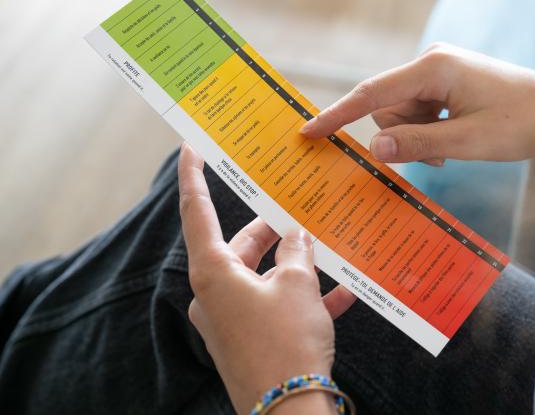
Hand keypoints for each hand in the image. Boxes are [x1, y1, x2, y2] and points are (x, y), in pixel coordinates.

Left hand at [178, 143, 355, 413]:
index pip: (196, 212)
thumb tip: (297, 235)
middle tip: (298, 205)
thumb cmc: (286, 341)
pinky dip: (305, 298)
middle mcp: (216, 293)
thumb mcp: (297, 286)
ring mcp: (232, 320)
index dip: (193, 177)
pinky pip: (278, 308)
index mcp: (213, 272)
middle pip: (241, 246)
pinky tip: (344, 290)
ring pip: (265, 277)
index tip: (190, 147)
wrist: (290, 411)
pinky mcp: (252, 340)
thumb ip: (297, 252)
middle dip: (274, 229)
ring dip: (295, 264)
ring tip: (327, 244)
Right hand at [299, 43, 534, 164]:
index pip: (372, 93)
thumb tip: (373, 150)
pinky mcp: (447, 84)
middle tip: (440, 157)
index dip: (337, 115)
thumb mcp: (467, 142)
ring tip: (452, 150)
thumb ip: (417, 145)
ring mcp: (439, 73)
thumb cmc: (521, 123)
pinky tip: (454, 141)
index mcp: (433, 68)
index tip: (308, 132)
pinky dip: (429, 133)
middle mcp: (431, 63)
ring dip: (419, 139)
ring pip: (402, 115)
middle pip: (387, 108)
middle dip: (403, 138)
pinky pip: (419, 113)